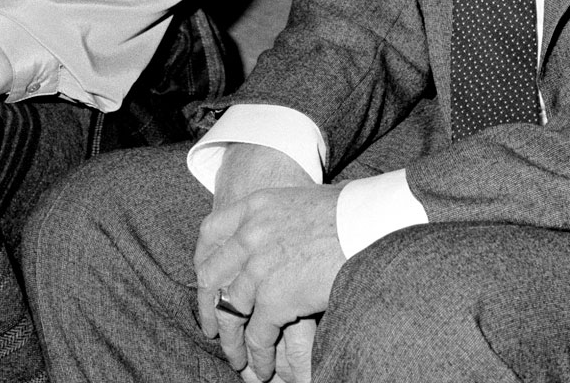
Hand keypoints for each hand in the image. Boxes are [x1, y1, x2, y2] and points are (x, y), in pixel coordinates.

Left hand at [196, 148, 343, 381]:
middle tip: (212, 326)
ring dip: (233, 341)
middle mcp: (249, 234)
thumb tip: (269, 241)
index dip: (203, 258)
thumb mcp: (298, 203)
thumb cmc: (344, 213)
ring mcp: (259, 266)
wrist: (366, 224)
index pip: (211, 231)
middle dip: (209, 306)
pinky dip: (258, 356)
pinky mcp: (275, 298)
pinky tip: (261, 366)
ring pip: (231, 313)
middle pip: (211, 274)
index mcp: (253, 206)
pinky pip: (257, 335)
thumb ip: (274, 221)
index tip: (206, 280)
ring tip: (238, 359)